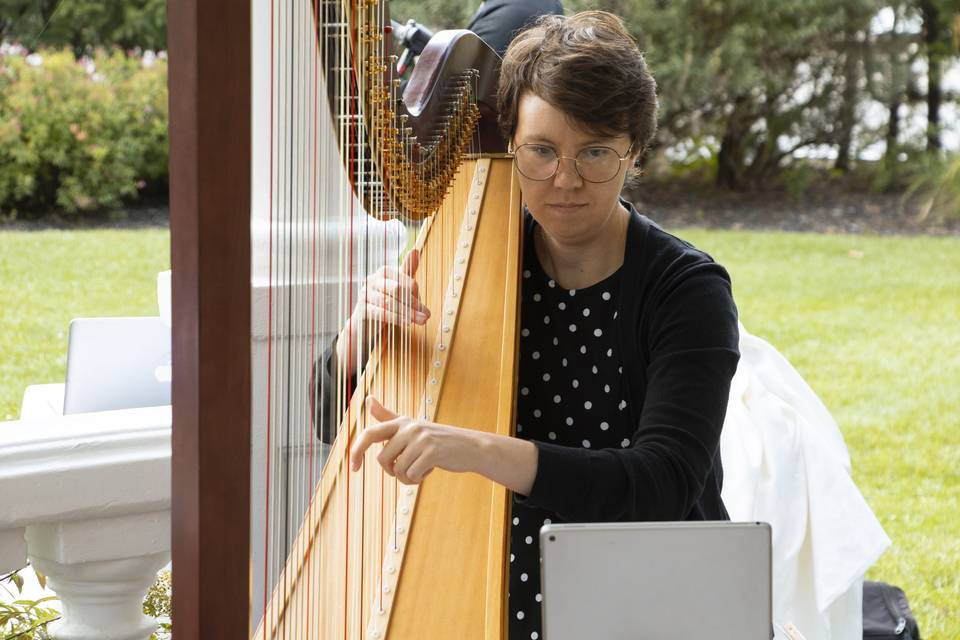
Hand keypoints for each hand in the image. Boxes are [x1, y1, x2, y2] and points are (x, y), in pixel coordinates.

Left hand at [349, 397, 478, 483]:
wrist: (470, 447)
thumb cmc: (438, 439)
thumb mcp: (412, 426)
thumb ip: (388, 416)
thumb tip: (368, 398)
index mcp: (401, 422)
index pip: (370, 433)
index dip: (356, 450)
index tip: (353, 468)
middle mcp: (409, 428)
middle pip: (382, 459)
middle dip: (391, 470)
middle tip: (406, 469)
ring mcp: (421, 439)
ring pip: (398, 470)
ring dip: (408, 477)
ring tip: (422, 468)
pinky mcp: (431, 452)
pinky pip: (412, 475)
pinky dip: (418, 479)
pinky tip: (430, 469)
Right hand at [351, 248, 429, 329]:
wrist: (367, 321)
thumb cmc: (387, 300)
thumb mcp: (400, 285)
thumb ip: (408, 270)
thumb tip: (415, 250)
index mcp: (384, 271)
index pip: (404, 279)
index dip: (416, 293)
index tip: (425, 308)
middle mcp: (372, 280)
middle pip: (397, 289)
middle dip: (413, 304)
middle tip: (426, 316)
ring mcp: (365, 294)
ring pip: (389, 302)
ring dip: (407, 313)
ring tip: (421, 321)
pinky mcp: (361, 309)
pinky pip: (380, 313)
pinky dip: (395, 318)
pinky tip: (407, 322)